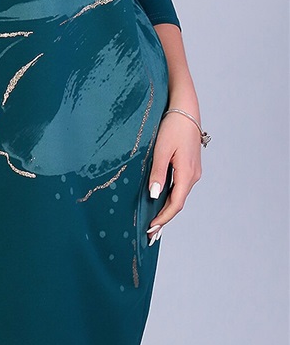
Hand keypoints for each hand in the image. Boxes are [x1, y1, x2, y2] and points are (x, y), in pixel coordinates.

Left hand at [146, 110, 202, 241]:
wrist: (186, 110)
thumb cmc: (172, 127)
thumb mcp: (161, 150)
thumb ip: (158, 173)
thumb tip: (154, 196)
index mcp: (187, 174)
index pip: (175, 204)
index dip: (163, 218)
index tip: (151, 229)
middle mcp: (193, 176)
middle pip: (178, 203)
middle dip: (164, 219)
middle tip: (151, 234)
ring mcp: (193, 171)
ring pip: (179, 195)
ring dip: (167, 209)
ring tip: (154, 223)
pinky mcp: (190, 166)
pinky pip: (180, 187)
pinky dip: (170, 198)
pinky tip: (161, 201)